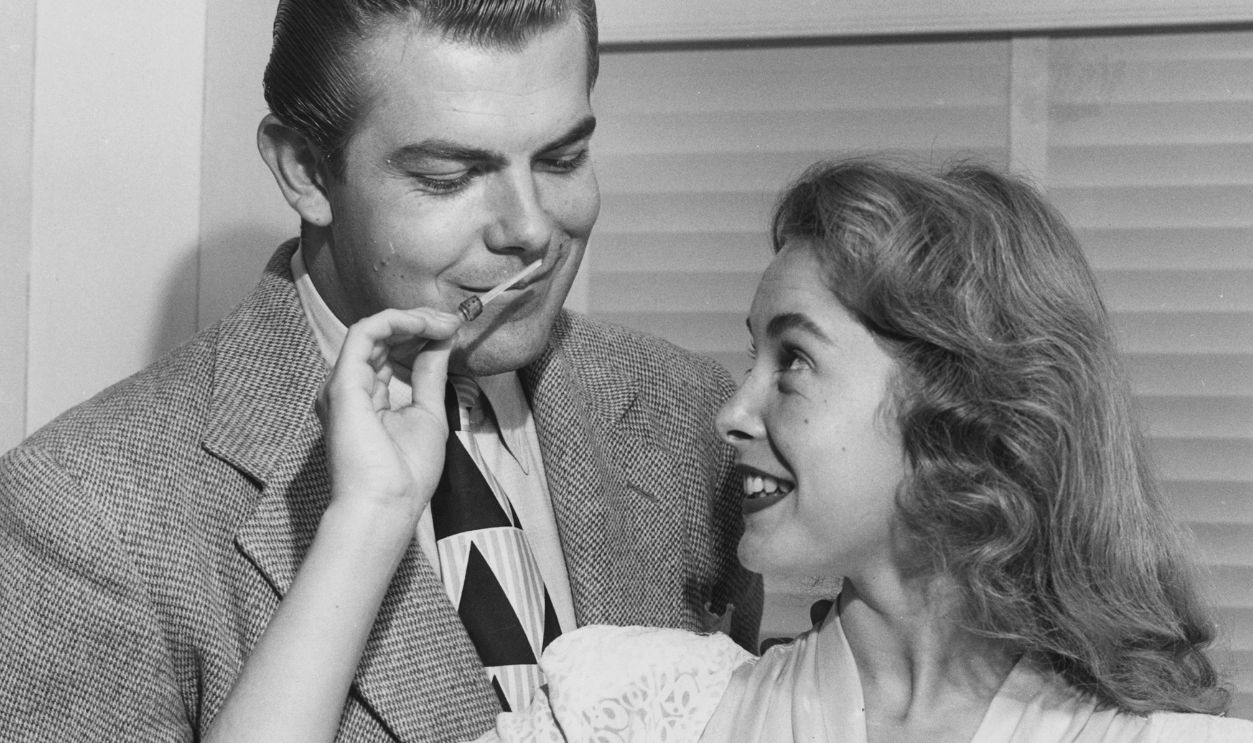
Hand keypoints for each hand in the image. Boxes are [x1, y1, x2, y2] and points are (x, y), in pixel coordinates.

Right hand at [317, 307, 461, 525]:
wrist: (387, 504)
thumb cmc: (405, 474)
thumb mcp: (428, 412)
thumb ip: (430, 373)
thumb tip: (443, 339)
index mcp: (368, 398)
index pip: (389, 351)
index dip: (420, 334)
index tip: (453, 329)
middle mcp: (351, 388)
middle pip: (381, 337)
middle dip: (419, 322)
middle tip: (453, 321)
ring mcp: (344, 384)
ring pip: (373, 329)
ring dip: (412, 319)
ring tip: (445, 322)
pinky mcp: (343, 383)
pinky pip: (365, 333)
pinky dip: (396, 321)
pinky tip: (424, 324)